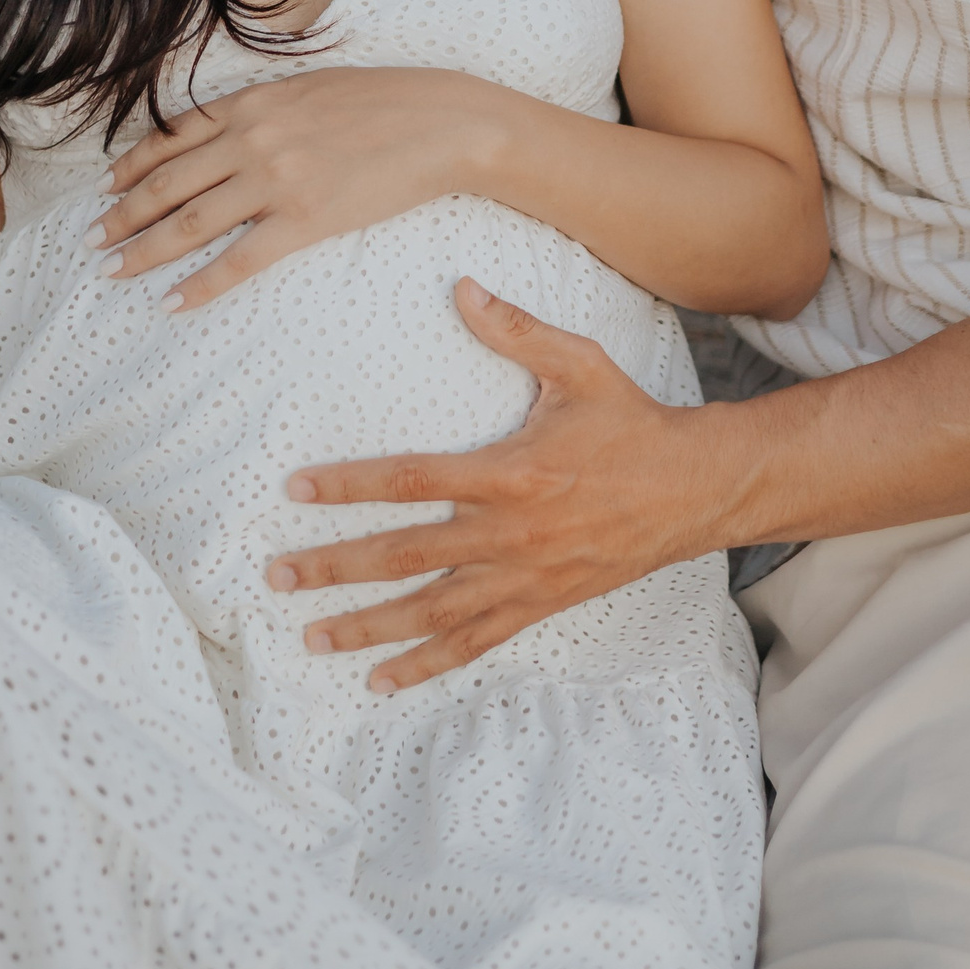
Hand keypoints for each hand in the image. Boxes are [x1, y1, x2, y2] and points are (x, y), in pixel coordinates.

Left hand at [93, 66, 496, 309]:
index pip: (172, 137)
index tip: (105, 188)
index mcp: (253, 102)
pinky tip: (173, 302)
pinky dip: (200, 284)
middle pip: (168, 184)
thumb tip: (233, 128)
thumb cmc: (386, 101)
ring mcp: (276, 180)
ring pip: (189, 222)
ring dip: (143, 250)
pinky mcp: (305, 219)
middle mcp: (253, 139)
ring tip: (114, 271)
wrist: (443, 122)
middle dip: (122, 214)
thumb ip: (267, 108)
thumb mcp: (312, 88)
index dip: (132, 166)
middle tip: (91, 240)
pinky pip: (239, 261)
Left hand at [265, 278, 736, 689]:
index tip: (296, 490)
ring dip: (366, 627)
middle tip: (275, 575)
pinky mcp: (539, 606)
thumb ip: (517, 331)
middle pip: (404, 556)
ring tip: (310, 635)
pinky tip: (380, 680)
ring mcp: (523, 578)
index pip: (412, 480)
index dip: (350, 485)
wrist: (693, 490)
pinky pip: (473, 643)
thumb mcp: (580, 365)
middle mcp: (509, 533)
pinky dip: (425, 664)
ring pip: (430, 611)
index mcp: (512, 471)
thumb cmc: (631, 423)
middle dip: (335, 567)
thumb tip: (463, 288)